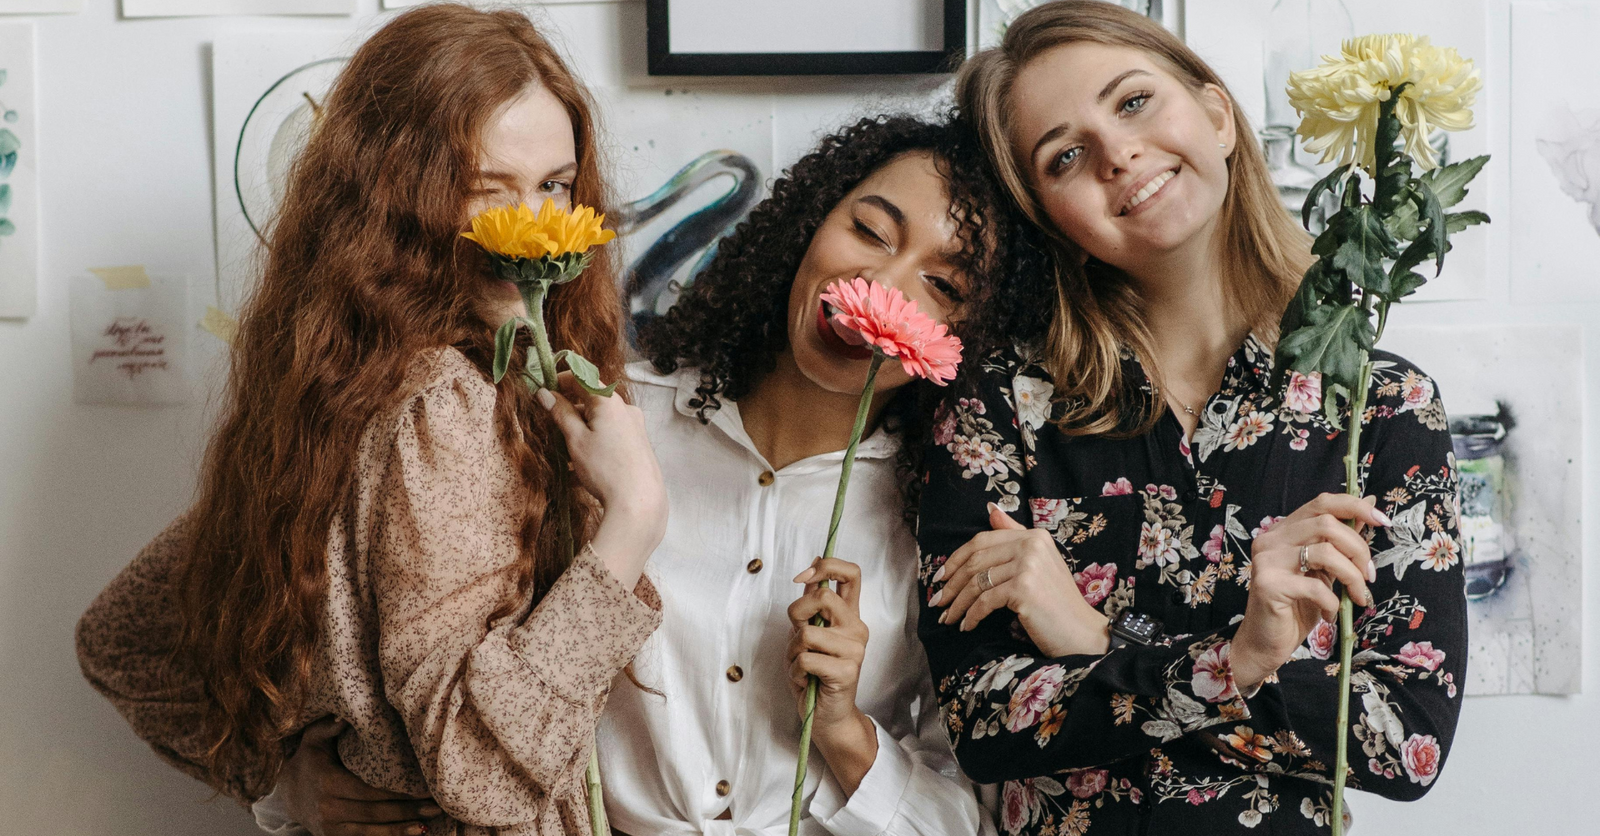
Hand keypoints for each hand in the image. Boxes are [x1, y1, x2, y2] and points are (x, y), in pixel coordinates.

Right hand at [278, 717, 439, 835]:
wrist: (287, 793)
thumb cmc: (309, 760)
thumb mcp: (313, 739)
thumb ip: (328, 726)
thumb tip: (344, 714)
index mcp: (328, 783)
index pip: (369, 790)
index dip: (398, 792)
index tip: (424, 789)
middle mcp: (329, 808)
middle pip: (375, 812)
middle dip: (407, 812)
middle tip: (435, 808)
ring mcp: (330, 827)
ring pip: (371, 831)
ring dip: (400, 831)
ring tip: (428, 826)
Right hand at [539, 373, 666, 586]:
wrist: (639, 501)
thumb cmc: (604, 468)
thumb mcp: (576, 439)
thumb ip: (560, 413)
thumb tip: (545, 393)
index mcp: (609, 401)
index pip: (582, 377)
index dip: (561, 380)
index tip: (543, 390)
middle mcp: (625, 409)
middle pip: (592, 401)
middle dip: (569, 411)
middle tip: (550, 427)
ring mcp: (634, 427)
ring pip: (600, 421)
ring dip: (579, 432)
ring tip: (562, 455)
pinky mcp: (638, 445)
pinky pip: (610, 437)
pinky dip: (593, 445)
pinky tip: (578, 469)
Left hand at [787, 557, 877, 795]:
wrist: (826, 717)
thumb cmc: (814, 676)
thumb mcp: (807, 636)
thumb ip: (810, 608)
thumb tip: (807, 575)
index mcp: (849, 616)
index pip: (851, 573)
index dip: (826, 566)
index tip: (802, 578)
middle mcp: (856, 628)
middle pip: (821, 596)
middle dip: (795, 613)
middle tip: (797, 638)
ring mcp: (855, 649)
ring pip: (806, 632)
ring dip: (792, 652)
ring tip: (801, 667)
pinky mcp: (846, 670)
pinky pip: (805, 658)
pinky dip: (795, 671)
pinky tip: (805, 680)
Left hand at [930, 504, 1109, 656]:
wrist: (1081, 633)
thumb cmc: (1056, 603)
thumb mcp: (1037, 564)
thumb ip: (1014, 535)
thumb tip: (990, 509)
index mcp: (1033, 535)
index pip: (982, 540)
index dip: (956, 559)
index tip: (940, 577)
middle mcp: (1031, 544)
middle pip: (975, 561)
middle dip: (951, 584)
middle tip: (937, 601)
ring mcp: (1028, 565)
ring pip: (976, 582)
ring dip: (957, 603)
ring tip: (948, 618)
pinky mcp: (1024, 588)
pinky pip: (984, 601)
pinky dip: (971, 615)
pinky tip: (966, 626)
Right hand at [1231, 493, 1388, 691]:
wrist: (1266, 644)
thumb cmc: (1296, 607)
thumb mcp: (1325, 571)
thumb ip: (1341, 541)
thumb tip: (1370, 503)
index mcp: (1283, 531)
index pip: (1321, 503)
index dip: (1354, 507)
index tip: (1384, 522)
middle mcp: (1271, 539)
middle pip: (1327, 524)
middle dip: (1358, 549)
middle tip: (1369, 576)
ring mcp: (1267, 561)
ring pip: (1325, 552)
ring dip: (1352, 576)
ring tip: (1357, 596)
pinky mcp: (1269, 585)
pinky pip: (1316, 587)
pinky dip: (1333, 603)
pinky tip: (1331, 615)